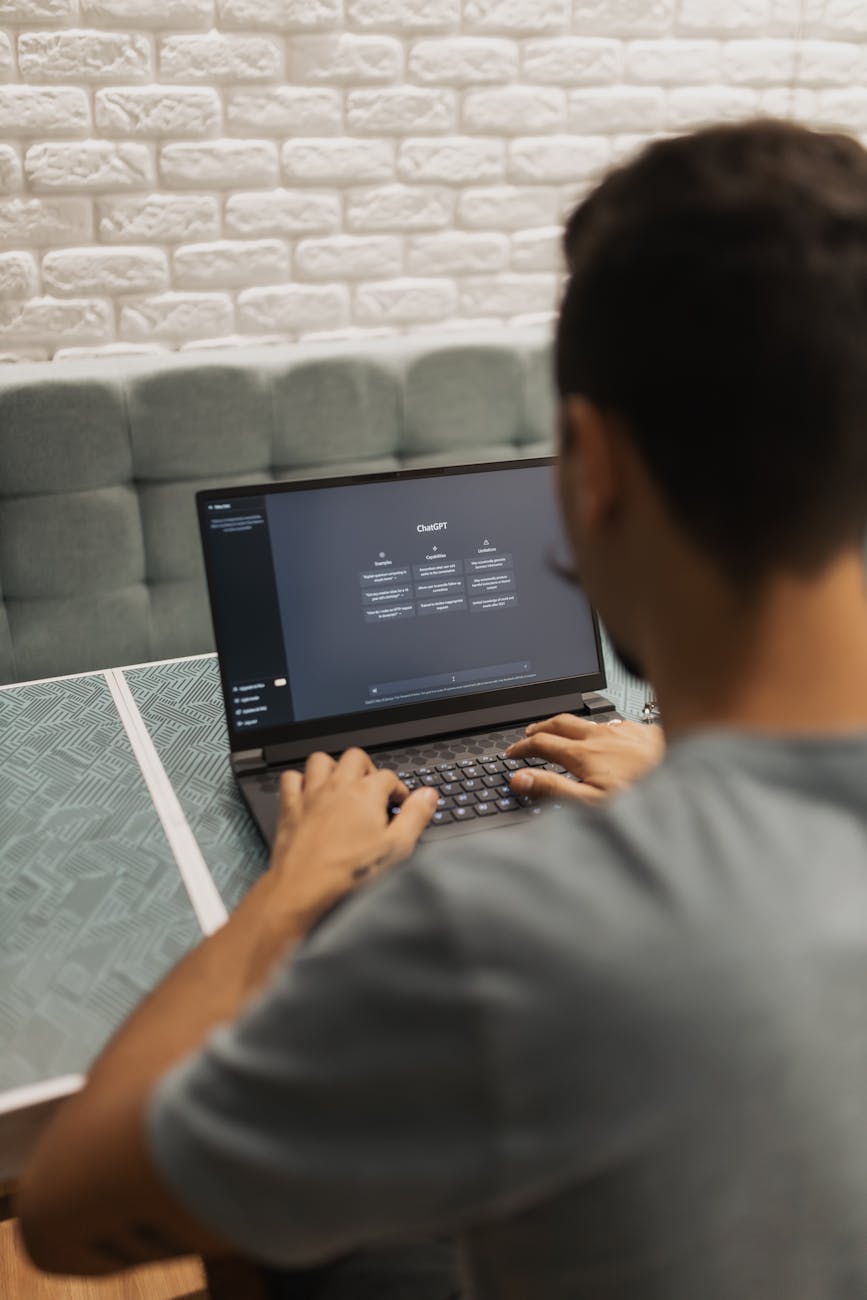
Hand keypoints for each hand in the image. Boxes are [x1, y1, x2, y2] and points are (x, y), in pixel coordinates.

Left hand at [269, 748, 437, 923]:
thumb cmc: (349, 872)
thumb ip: (415, 817)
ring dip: (333, 768)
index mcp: (366, 793)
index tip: (400, 804)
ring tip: (342, 785)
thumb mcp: (396, 848)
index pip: (389, 777)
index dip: (398, 789)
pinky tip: (308, 794)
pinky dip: (300, 781)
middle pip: (355, 757)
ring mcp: (311, 795)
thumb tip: (428, 796)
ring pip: (321, 761)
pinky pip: (291, 778)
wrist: (304, 888)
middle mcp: (338, 786)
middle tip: (373, 790)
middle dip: (367, 769)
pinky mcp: (290, 807)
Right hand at [506, 714, 664, 804]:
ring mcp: (624, 731)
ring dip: (569, 725)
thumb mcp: (590, 802)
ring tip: (562, 733)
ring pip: (588, 721)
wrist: (693, 783)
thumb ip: (552, 789)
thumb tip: (520, 780)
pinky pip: (615, 723)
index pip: (541, 743)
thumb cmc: (644, 798)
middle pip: (561, 722)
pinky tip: (607, 736)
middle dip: (541, 727)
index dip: (522, 748)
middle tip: (529, 734)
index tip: (511, 753)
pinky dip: (600, 727)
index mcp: (584, 754)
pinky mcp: (644, 731)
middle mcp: (601, 736)